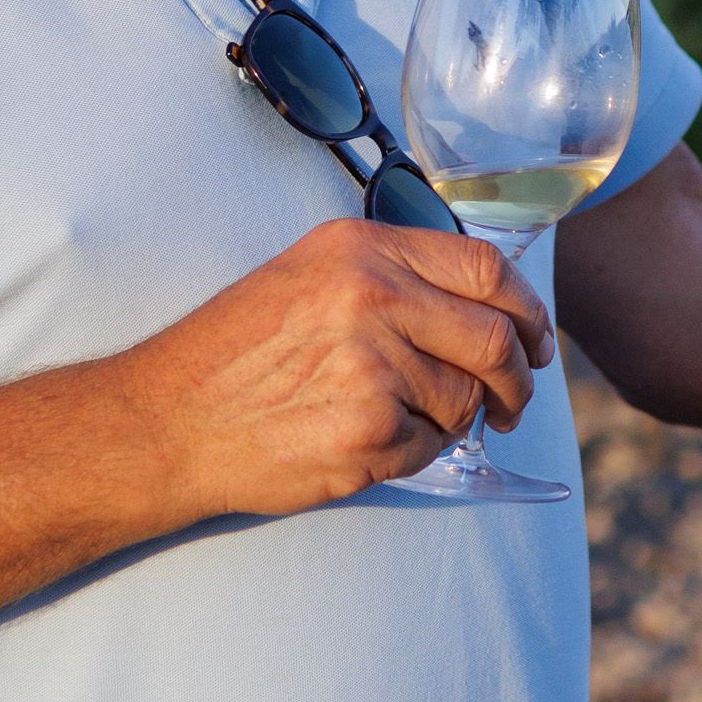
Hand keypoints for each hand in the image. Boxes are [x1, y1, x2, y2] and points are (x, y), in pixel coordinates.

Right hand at [130, 218, 556, 519]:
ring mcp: (371, 365)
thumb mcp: (308, 276)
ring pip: (465, 400)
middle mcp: (370, 296)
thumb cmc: (235, 353)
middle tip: (509, 403)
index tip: (535, 339)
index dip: (527, 309)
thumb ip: (392, 276)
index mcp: (360, 248)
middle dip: (516, 380)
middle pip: (495, 338)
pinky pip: (429, 447)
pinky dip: (412, 453)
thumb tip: (486, 307)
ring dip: (451, 421)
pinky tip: (364, 443)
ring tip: (397, 421)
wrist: (166, 420)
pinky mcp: (367, 432)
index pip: (486, 267)